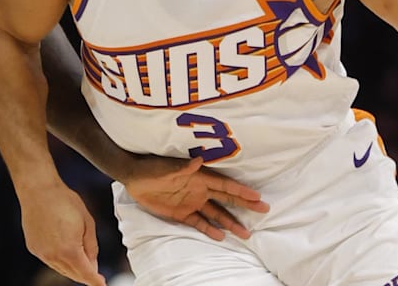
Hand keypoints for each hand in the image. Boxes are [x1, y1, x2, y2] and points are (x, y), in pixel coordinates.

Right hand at [18, 182, 105, 285]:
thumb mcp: (87, 222)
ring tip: (83, 262)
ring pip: (61, 269)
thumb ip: (91, 247)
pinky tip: (66, 252)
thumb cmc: (65, 201)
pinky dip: (60, 261)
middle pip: (73, 274)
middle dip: (86, 276)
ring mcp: (41, 253)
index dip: (96, 282)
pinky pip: (50, 261)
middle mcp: (53, 256)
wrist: (39, 190)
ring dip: (73, 268)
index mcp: (69, 250)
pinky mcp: (34, 248)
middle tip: (97, 276)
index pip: (86, 274)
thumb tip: (93, 265)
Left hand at [123, 155, 270, 239]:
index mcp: (200, 177)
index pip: (225, 185)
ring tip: (246, 234)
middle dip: (245, 205)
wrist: (134, 176)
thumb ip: (183, 167)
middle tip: (263, 211)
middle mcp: (200, 190)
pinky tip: (221, 237)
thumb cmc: (152, 167)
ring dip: (230, 223)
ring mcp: (192, 202)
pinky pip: (199, 223)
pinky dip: (209, 229)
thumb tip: (198, 161)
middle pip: (227, 200)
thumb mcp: (166, 168)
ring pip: (216, 214)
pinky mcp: (182, 213)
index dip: (241, 191)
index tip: (257, 197)